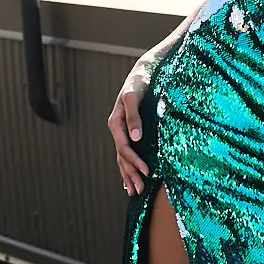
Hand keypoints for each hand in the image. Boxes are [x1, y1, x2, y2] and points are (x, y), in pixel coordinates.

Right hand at [108, 57, 155, 194]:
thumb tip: (135, 138)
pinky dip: (127, 166)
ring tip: (134, 191)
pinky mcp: (128, 131)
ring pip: (122, 158)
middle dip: (130, 174)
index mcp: (116, 122)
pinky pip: (125, 152)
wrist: (142, 72)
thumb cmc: (139, 82)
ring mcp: (121, 131)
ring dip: (127, 174)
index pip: (124, 148)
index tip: (147, 173)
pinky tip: (128, 177)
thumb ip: (133, 116)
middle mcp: (116, 129)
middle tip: (139, 191)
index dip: (135, 162)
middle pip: (121, 157)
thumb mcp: (134, 96)